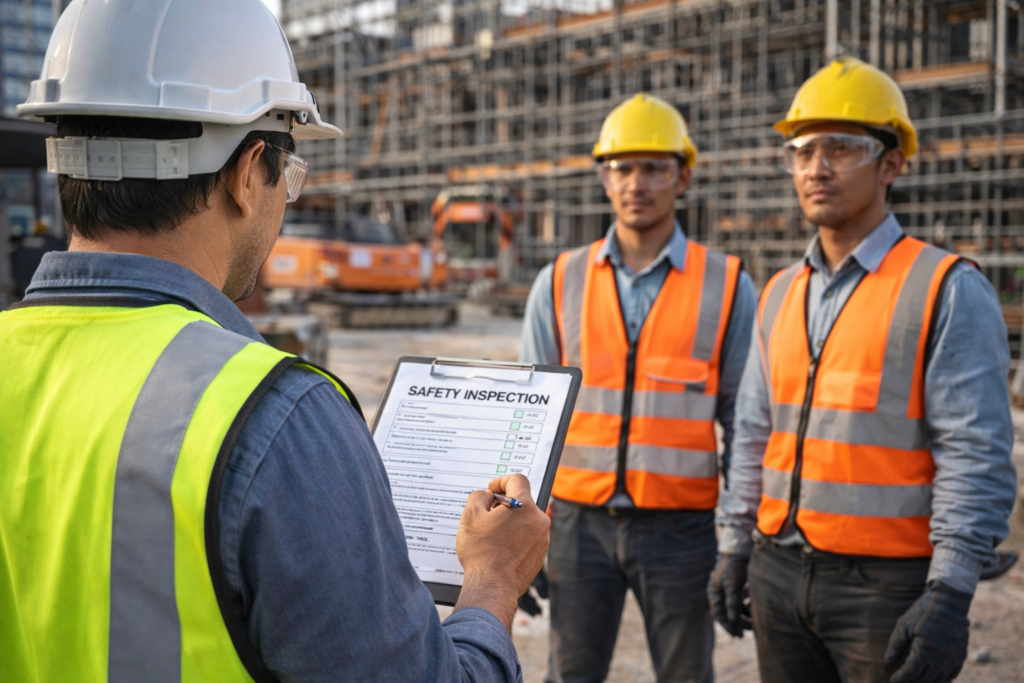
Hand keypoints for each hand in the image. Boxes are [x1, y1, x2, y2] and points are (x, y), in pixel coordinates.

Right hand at [454, 474, 549, 630]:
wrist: (493, 587)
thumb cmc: (481, 553)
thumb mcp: (470, 517)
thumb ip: (478, 497)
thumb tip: (487, 496)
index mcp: (524, 506)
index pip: (517, 480)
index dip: (501, 481)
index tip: (492, 490)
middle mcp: (539, 520)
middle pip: (522, 501)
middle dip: (504, 504)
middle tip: (487, 514)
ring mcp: (542, 539)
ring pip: (525, 520)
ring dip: (510, 522)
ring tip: (491, 534)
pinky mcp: (540, 554)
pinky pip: (528, 537)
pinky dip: (515, 537)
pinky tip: (499, 548)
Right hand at [707, 553, 750, 637]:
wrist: (739, 550)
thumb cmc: (733, 567)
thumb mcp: (732, 585)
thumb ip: (732, 602)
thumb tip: (732, 620)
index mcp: (714, 593)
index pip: (719, 615)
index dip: (727, 626)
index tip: (736, 636)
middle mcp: (720, 593)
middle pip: (727, 613)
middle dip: (736, 624)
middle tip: (746, 633)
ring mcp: (728, 590)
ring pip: (734, 608)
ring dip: (742, 617)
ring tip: (752, 625)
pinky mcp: (737, 587)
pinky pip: (740, 602)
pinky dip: (746, 608)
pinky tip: (753, 613)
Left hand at [885, 581, 972, 682]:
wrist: (949, 602)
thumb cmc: (923, 611)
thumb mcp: (903, 625)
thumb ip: (895, 645)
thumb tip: (888, 661)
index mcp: (923, 653)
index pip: (909, 674)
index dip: (900, 679)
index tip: (892, 680)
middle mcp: (939, 661)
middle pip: (923, 681)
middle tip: (902, 682)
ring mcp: (952, 660)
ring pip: (938, 681)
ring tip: (915, 681)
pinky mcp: (960, 657)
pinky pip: (951, 675)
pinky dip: (941, 679)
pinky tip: (933, 678)